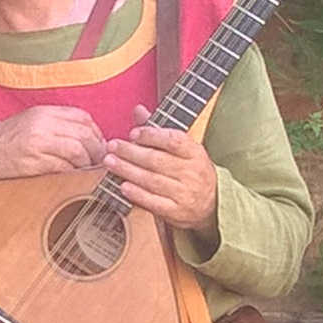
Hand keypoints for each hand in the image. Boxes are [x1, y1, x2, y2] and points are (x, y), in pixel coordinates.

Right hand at [0, 106, 106, 194]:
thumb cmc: (3, 141)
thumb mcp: (29, 122)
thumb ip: (55, 125)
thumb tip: (86, 138)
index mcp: (43, 112)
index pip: (82, 117)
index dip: (97, 133)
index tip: (99, 146)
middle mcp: (41, 124)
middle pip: (84, 134)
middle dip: (97, 150)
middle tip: (100, 162)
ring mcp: (37, 143)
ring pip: (77, 150)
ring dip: (88, 163)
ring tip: (88, 171)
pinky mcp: (32, 163)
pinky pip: (63, 167)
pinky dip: (74, 173)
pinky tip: (75, 178)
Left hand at [105, 106, 219, 233]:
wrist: (212, 203)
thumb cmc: (191, 171)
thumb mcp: (183, 149)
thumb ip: (159, 130)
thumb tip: (138, 110)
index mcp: (195, 152)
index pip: (174, 140)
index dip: (152, 135)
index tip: (134, 133)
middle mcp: (192, 172)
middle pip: (158, 160)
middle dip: (131, 152)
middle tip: (112, 146)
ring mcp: (185, 193)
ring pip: (152, 180)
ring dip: (128, 170)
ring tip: (110, 162)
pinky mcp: (176, 212)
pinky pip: (154, 202)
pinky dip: (137, 194)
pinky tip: (122, 186)